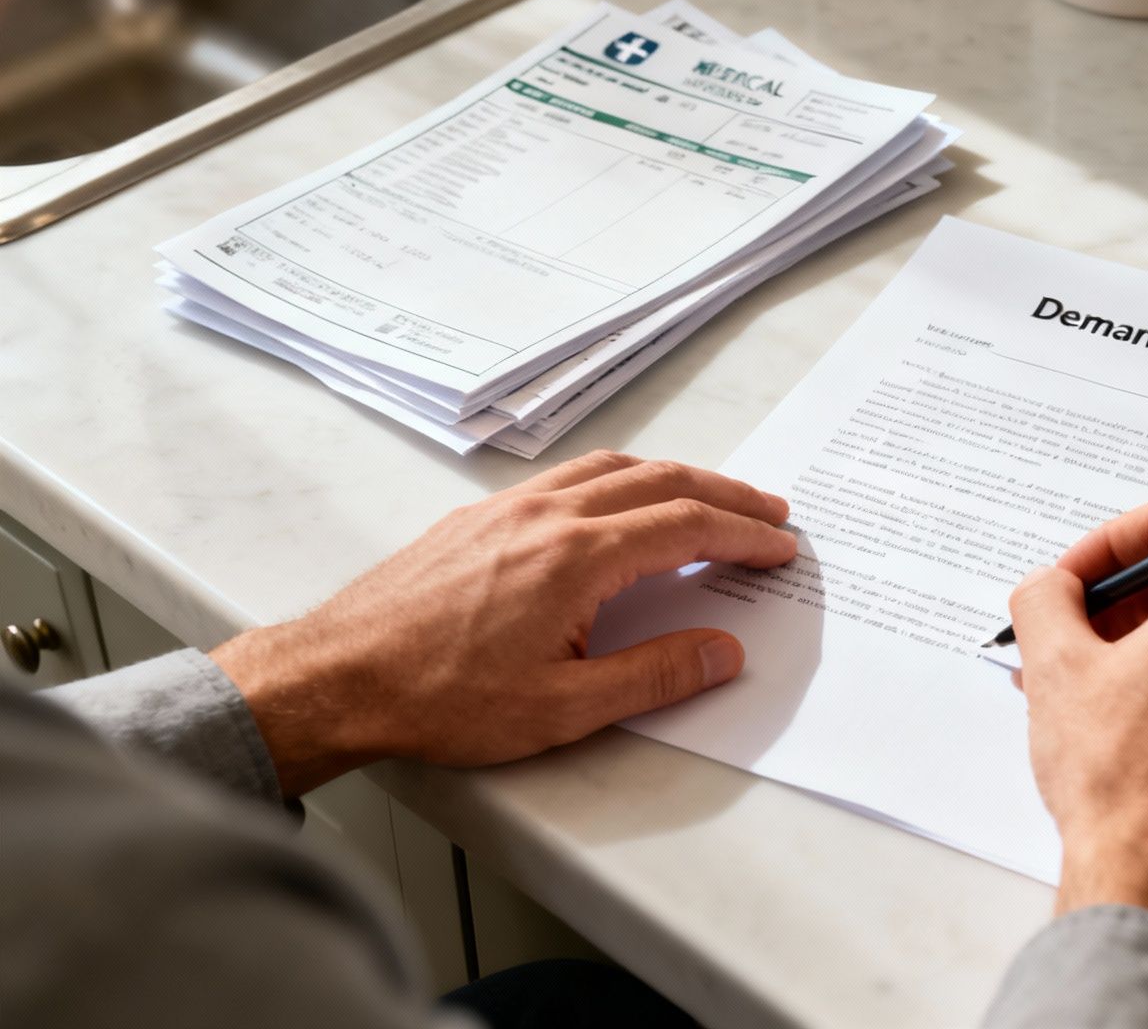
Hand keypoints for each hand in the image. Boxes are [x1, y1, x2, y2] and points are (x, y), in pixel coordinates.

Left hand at [212, 450, 796, 796]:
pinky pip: (566, 476)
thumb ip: (653, 676)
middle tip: (770, 510)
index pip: (686, 527)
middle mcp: (546, 516)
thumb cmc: (439, 698)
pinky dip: (618, 477)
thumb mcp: (562, 709)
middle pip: (660, 481)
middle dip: (725, 493)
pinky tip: (619, 501)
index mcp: (577, 556)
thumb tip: (721, 652)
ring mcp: (507, 509)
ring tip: (709, 497)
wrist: (337, 678)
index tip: (781, 546)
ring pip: (612, 467)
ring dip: (673, 477)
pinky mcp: (477, 518)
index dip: (744, 534)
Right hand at [1008, 493, 1147, 970]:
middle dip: (1118, 602)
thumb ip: (1046, 597)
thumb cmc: (1120, 782)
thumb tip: (1052, 586)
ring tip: (1075, 690)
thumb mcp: (1055, 667)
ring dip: (1140, 649)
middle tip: (1063, 636)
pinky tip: (1119, 728)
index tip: (1073, 579)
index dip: (1110, 539)